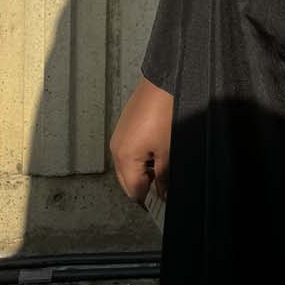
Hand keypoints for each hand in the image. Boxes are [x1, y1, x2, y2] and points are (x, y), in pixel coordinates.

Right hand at [110, 76, 174, 204]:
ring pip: (126, 167)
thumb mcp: (168, 151)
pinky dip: (139, 159)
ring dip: (142, 173)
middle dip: (144, 187)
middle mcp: (116, 149)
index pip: (134, 192)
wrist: (164, 81)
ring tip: (163, 169)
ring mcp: (118, 137)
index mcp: (124, 158)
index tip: (164, 203)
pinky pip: (127, 152)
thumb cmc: (166, 114)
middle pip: (126, 182)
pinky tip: (156, 153)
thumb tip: (162, 195)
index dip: (150, 200)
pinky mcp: (124, 127)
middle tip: (165, 188)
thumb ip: (163, 177)